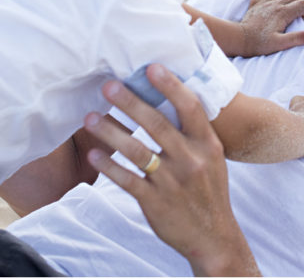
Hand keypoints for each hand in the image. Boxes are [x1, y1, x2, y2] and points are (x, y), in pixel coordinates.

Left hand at [84, 64, 259, 275]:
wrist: (213, 235)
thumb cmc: (209, 190)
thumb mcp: (212, 158)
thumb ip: (194, 133)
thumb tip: (172, 99)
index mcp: (207, 144)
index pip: (190, 108)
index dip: (171, 86)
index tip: (151, 68)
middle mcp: (190, 160)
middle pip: (157, 124)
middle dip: (131, 103)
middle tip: (109, 86)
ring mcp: (172, 181)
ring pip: (137, 151)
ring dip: (111, 132)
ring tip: (90, 118)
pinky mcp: (155, 201)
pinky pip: (127, 180)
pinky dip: (109, 167)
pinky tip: (95, 155)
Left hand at [239, 0, 303, 56]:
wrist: (240, 39)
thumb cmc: (260, 43)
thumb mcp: (280, 44)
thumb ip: (296, 38)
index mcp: (283, 12)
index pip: (302, 4)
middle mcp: (275, 4)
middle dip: (301, 4)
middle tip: (300, 15)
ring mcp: (264, 2)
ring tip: (291, 5)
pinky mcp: (256, 3)